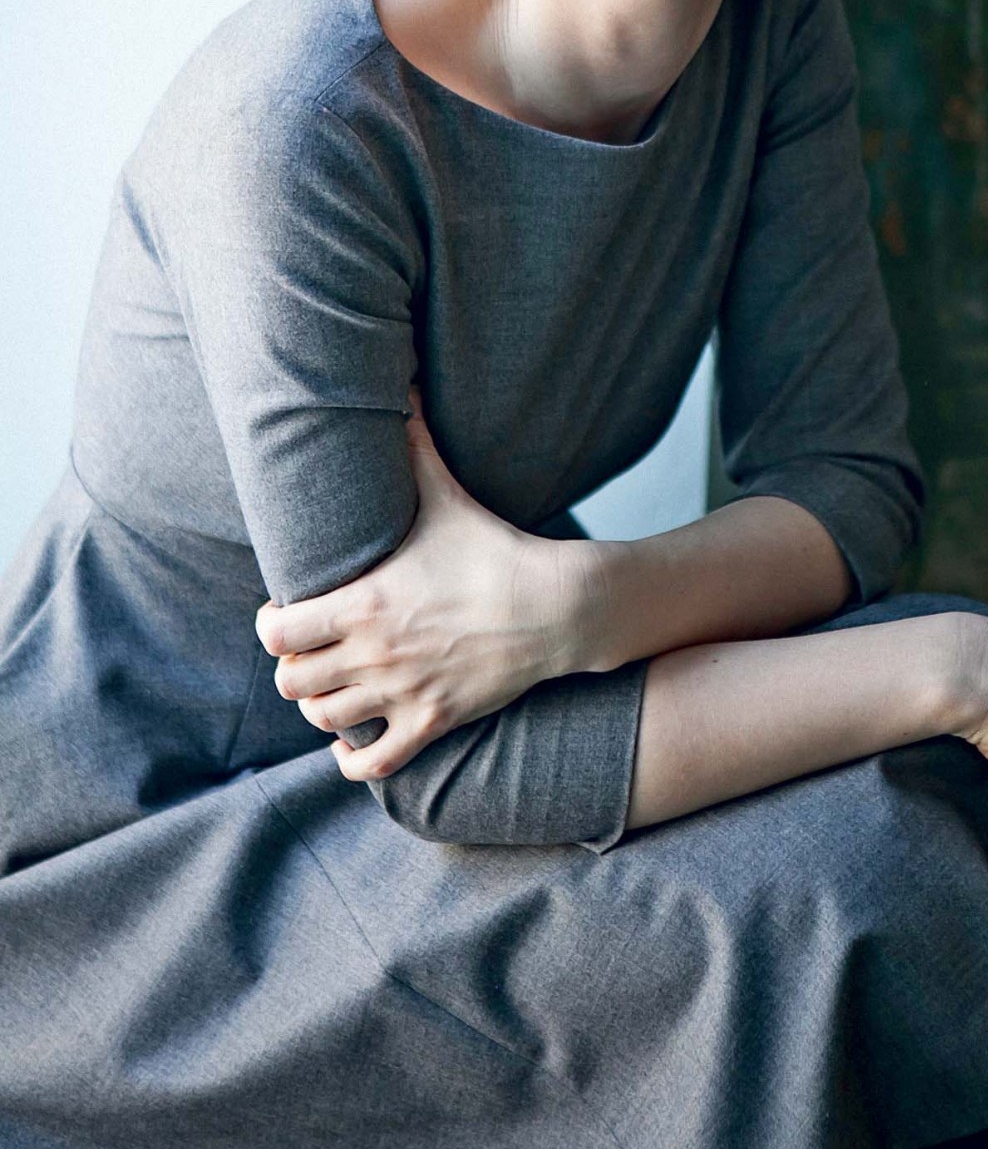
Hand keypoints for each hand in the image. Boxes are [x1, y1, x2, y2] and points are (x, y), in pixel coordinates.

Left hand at [255, 389, 599, 781]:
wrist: (554, 604)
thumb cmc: (491, 546)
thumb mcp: (444, 494)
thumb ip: (412, 444)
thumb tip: (402, 384)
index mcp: (362, 603)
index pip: (276, 633)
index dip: (272, 626)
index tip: (286, 614)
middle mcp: (373, 654)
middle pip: (291, 683)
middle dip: (294, 666)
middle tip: (311, 649)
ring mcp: (402, 692)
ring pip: (324, 719)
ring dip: (321, 704)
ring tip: (333, 683)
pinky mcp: (433, 721)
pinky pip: (372, 764)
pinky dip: (354, 757)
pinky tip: (354, 738)